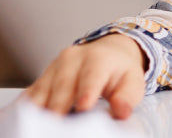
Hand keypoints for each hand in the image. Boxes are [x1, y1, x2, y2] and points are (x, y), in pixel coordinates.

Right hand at [23, 33, 147, 118]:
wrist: (108, 52)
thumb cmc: (120, 72)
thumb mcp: (133, 82)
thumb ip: (128, 97)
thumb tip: (121, 111)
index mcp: (99, 59)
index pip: (92, 77)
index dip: (87, 92)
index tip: (83, 107)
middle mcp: (74, 58)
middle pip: (63, 84)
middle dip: (60, 106)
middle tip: (57, 127)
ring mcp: (55, 65)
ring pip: (44, 89)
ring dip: (41, 108)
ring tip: (42, 126)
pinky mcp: (43, 75)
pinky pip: (32, 91)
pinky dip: (30, 105)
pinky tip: (30, 118)